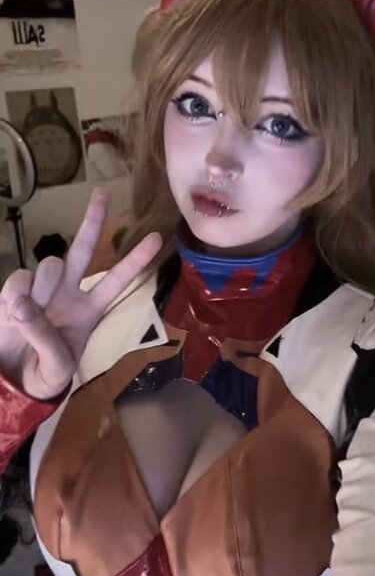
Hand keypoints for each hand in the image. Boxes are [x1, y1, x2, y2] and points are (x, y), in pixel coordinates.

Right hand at [0, 189, 161, 399]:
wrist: (11, 382)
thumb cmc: (44, 376)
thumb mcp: (56, 368)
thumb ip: (45, 338)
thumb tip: (24, 305)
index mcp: (89, 311)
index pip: (117, 282)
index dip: (135, 261)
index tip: (158, 239)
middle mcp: (69, 293)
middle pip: (84, 249)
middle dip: (93, 221)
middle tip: (103, 193)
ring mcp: (42, 289)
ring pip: (50, 265)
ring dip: (43, 291)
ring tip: (29, 320)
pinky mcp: (15, 290)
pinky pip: (19, 280)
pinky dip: (16, 297)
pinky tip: (12, 316)